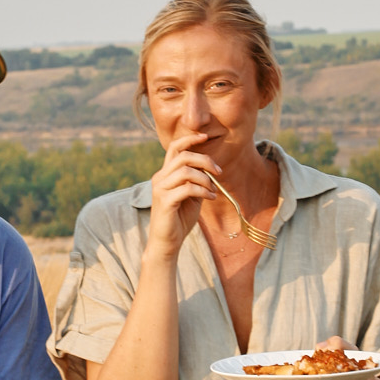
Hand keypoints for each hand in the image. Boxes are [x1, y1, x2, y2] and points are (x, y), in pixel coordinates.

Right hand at [146, 126, 221, 259]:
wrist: (167, 243)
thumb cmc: (179, 219)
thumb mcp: (191, 196)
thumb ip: (197, 181)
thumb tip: (211, 169)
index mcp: (165, 174)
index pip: (175, 148)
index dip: (190, 139)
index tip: (205, 136)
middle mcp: (160, 178)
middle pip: (184, 156)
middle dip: (205, 160)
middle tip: (219, 172)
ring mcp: (160, 189)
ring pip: (186, 171)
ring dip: (205, 179)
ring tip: (213, 189)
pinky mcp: (165, 201)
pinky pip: (188, 188)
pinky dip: (204, 191)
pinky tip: (211, 198)